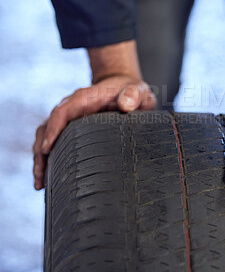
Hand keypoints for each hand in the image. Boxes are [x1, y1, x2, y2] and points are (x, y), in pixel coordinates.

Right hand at [33, 40, 154, 189]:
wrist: (125, 88)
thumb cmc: (131, 91)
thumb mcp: (137, 90)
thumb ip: (133, 95)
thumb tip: (125, 104)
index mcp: (85, 98)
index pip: (62, 112)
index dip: (53, 129)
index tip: (47, 148)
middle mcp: (72, 108)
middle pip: (47, 127)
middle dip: (40, 152)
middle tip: (40, 177)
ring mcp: (70, 118)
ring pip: (46, 136)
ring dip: (41, 159)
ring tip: (40, 184)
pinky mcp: (72, 128)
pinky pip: (56, 142)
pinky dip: (50, 158)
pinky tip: (50, 179)